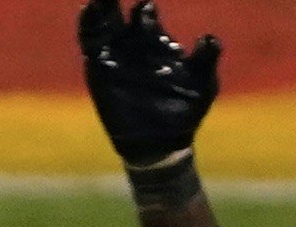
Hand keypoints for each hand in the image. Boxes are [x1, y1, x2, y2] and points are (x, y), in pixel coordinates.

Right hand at [78, 0, 220, 169]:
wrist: (160, 142)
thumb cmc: (184, 109)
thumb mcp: (201, 84)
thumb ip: (205, 59)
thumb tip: (209, 38)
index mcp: (156, 41)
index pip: (147, 16)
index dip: (145, 10)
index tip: (147, 8)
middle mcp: (133, 43)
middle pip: (119, 13)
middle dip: (113, 1)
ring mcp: (114, 55)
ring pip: (102, 24)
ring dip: (99, 10)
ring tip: (97, 0)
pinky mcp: (98, 70)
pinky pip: (90, 45)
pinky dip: (87, 28)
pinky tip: (87, 12)